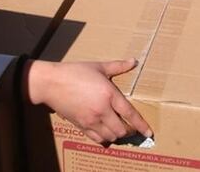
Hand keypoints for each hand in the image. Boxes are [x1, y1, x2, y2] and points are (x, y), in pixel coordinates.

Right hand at [25, 59, 151, 144]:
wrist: (51, 83)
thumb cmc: (75, 72)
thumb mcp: (99, 66)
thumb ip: (118, 66)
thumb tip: (134, 61)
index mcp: (109, 94)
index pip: (130, 114)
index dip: (141, 125)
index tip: (148, 132)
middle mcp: (102, 110)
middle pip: (122, 130)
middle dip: (129, 131)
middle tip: (131, 127)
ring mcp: (91, 120)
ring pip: (110, 136)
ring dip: (117, 135)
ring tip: (119, 129)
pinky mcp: (81, 125)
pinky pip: (96, 138)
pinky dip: (104, 138)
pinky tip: (105, 133)